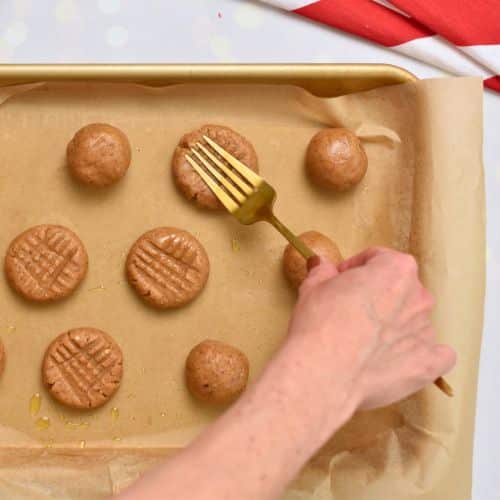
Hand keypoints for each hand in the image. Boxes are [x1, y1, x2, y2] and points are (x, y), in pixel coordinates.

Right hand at [287, 247, 455, 410]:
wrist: (324, 371)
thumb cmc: (320, 325)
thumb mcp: (313, 287)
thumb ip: (323, 271)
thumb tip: (323, 267)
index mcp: (395, 269)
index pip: (378, 258)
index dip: (355, 268)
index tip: (340, 280)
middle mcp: (417, 296)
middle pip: (399, 288)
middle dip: (377, 295)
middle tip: (350, 310)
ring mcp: (425, 330)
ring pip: (413, 320)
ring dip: (395, 324)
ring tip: (366, 341)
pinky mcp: (427, 363)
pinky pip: (436, 355)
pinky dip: (422, 354)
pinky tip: (401, 358)